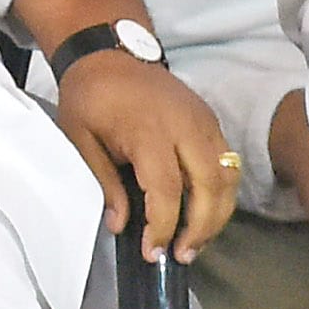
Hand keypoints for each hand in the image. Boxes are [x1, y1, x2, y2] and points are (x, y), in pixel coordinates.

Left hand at [53, 51, 233, 262]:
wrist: (110, 52)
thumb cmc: (90, 96)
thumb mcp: (80, 139)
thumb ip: (104, 183)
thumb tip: (120, 225)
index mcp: (149, 132)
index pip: (167, 189)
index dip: (163, 226)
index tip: (153, 251)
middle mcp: (186, 127)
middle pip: (210, 186)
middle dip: (201, 228)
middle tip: (182, 256)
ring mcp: (204, 122)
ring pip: (228, 177)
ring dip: (217, 215)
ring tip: (195, 242)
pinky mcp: (211, 121)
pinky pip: (228, 163)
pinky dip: (222, 193)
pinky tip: (204, 213)